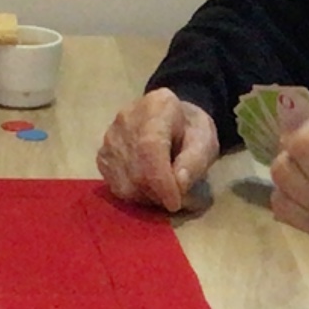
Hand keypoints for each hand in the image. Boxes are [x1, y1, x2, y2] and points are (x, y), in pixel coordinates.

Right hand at [96, 88, 218, 212]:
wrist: (172, 118)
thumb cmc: (191, 130)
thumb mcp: (205, 141)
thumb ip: (196, 161)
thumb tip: (179, 185)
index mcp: (157, 106)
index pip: (150, 148)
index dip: (161, 181)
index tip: (174, 202)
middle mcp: (126, 118)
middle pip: (136, 171)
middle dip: (158, 194)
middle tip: (176, 197)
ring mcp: (109, 138)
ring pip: (124, 183)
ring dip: (148, 197)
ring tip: (163, 189)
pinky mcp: (102, 156)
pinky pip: (116, 186)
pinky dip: (134, 195)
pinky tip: (148, 185)